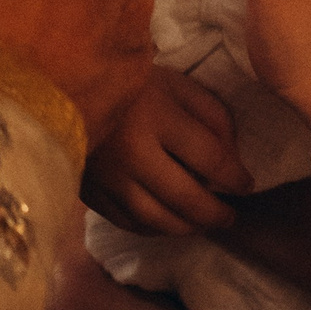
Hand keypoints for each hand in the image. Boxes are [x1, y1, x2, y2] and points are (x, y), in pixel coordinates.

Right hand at [83, 68, 254, 234]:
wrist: (64, 83)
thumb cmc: (129, 80)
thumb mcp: (177, 83)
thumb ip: (211, 115)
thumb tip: (232, 159)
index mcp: (157, 116)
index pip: (210, 159)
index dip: (236, 177)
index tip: (247, 185)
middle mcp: (133, 152)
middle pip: (185, 198)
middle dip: (216, 213)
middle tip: (231, 217)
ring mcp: (108, 177)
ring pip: (155, 219)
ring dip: (186, 227)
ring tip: (202, 224)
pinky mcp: (88, 190)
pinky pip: (126, 222)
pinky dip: (151, 229)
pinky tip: (165, 224)